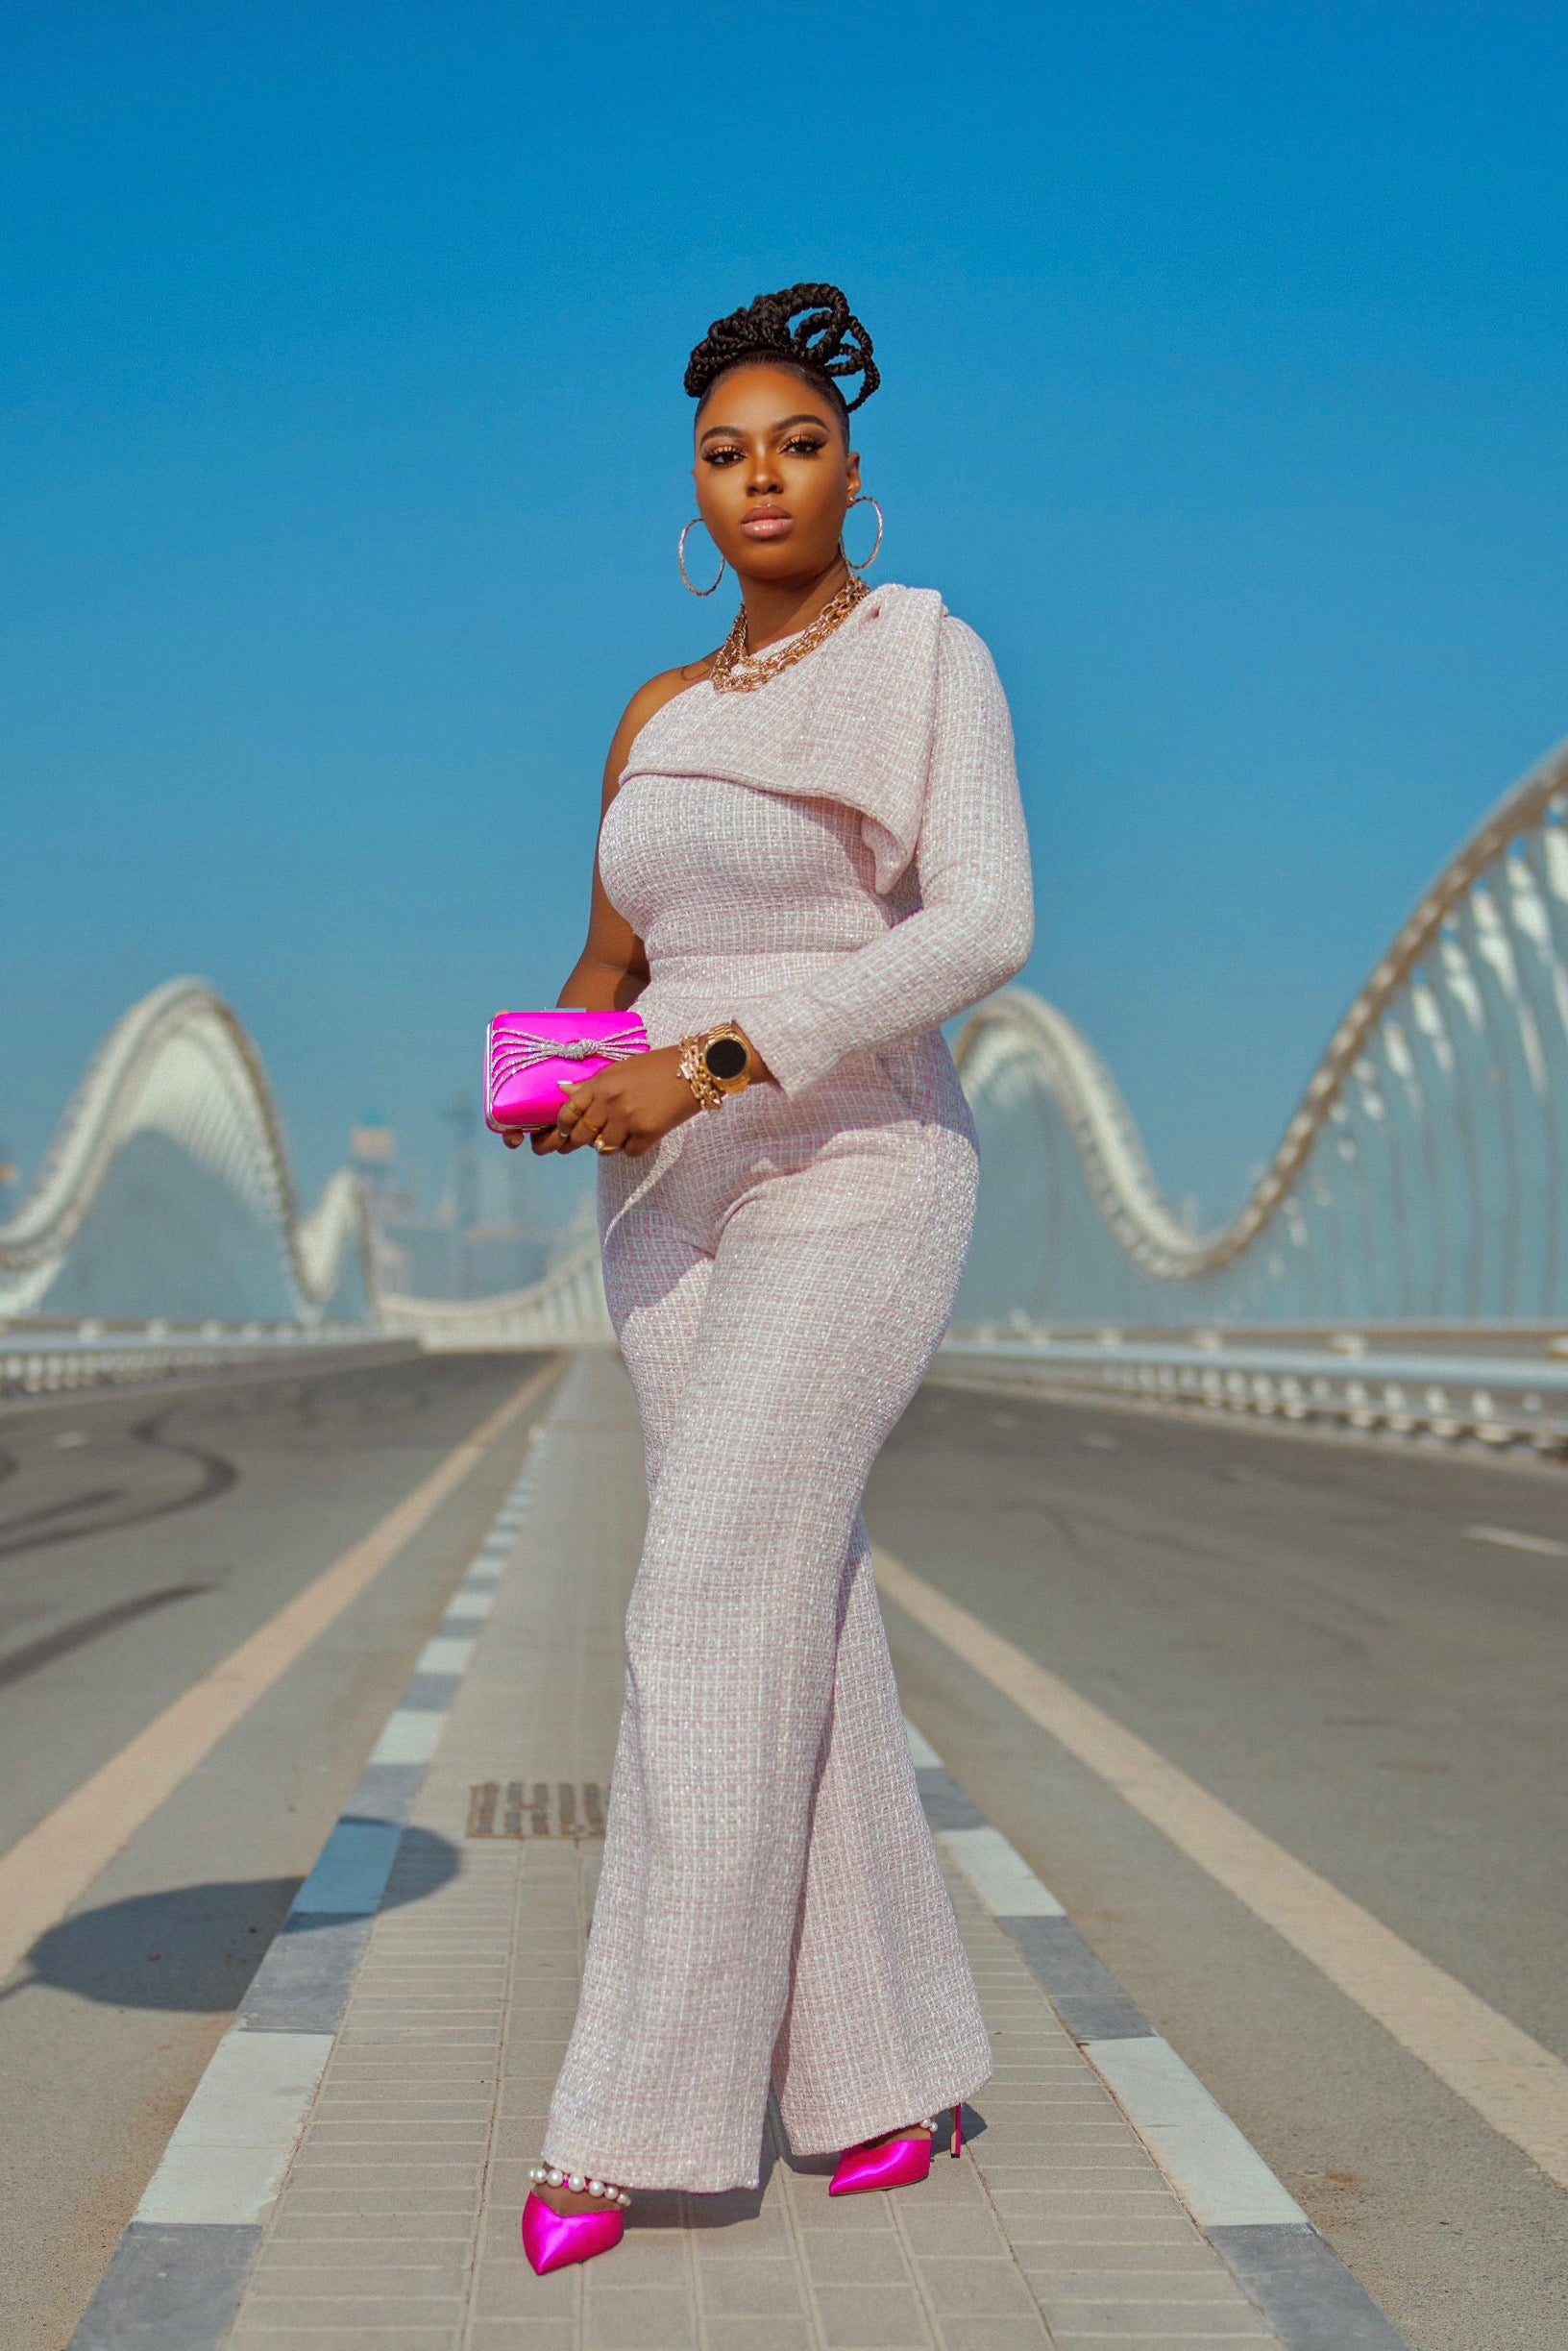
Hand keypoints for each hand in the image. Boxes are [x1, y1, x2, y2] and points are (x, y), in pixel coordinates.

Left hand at [522, 1045, 705, 1157]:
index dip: (562, 1126)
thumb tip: (562, 1089)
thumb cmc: (657, 1066)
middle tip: (575, 1146)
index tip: (563, 1131)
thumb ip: (592, 1084)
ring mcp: (628, 1119)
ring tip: (618, 1136)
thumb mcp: (620, 1069)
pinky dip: (632, 1148)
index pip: (569, 1111)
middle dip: (575, 1143)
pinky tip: (640, 1136)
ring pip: (604, 1147)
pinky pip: (629, 1152)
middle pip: (582, 1134)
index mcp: (601, 1084)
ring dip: (608, 1145)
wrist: (694, 1069)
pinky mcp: (647, 1132)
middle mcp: (610, 1102)